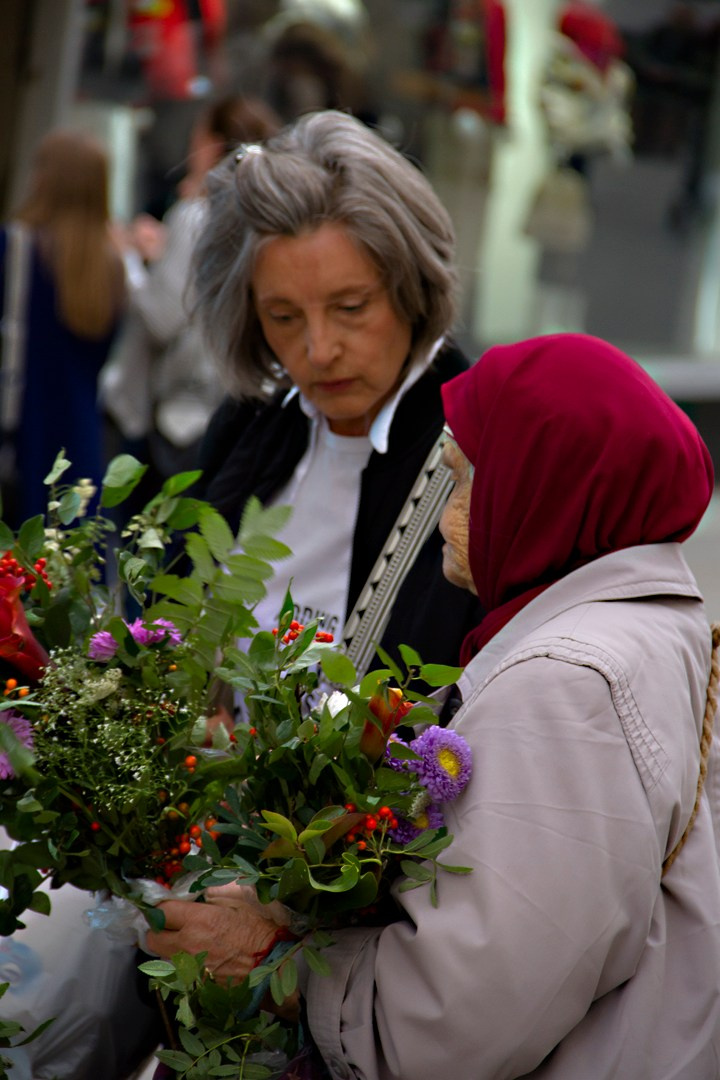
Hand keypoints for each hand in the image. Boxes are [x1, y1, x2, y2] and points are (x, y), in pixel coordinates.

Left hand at [145, 890, 276, 982]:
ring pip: (163, 958)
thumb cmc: (260, 929)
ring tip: (185, 942)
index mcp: (199, 920)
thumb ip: (214, 894)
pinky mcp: (196, 985)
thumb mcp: (240, 900)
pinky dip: (182, 965)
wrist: (274, 965)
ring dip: (168, 948)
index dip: (160, 907)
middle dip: (157, 930)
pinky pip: (179, 973)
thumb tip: (198, 895)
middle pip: (153, 939)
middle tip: (168, 924)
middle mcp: (188, 945)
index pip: (162, 911)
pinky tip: (198, 959)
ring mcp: (191, 968)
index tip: (165, 905)